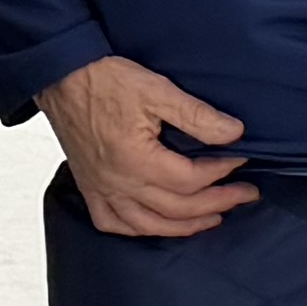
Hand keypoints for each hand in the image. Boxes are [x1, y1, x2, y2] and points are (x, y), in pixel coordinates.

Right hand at [39, 55, 255, 237]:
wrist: (61, 76)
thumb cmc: (104, 81)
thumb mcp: (157, 90)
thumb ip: (197, 115)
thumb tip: (233, 133)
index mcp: (136, 160)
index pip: (190, 180)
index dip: (222, 173)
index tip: (241, 161)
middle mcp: (118, 183)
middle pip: (177, 209)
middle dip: (218, 203)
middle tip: (245, 194)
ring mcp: (102, 189)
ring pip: (150, 224)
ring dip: (185, 226)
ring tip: (213, 217)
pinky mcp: (89, 187)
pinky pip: (114, 224)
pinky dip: (139, 229)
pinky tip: (157, 224)